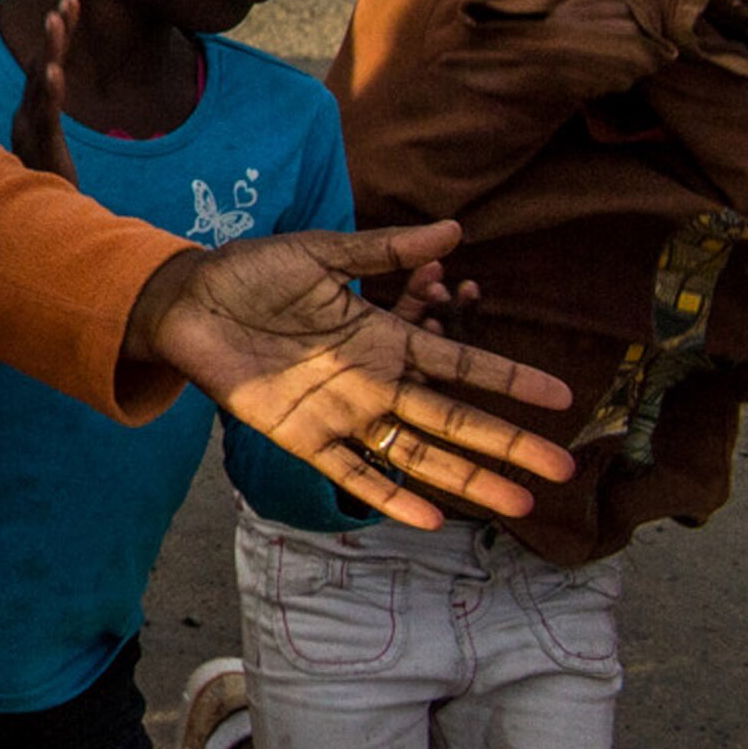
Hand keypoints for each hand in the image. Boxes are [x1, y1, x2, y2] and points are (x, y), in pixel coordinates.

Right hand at [8, 0, 83, 179]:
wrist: (36, 225)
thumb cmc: (45, 187)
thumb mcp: (49, 147)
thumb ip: (47, 121)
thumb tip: (52, 101)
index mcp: (32, 111)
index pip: (46, 64)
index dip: (56, 35)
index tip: (69, 3)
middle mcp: (27, 113)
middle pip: (42, 64)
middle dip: (55, 31)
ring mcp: (31, 127)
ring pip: (40, 81)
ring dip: (49, 49)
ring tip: (56, 19)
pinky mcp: (41, 145)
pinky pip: (45, 114)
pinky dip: (49, 92)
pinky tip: (56, 72)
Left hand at [131, 226, 584, 525]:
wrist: (184, 298)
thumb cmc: (251, 273)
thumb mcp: (319, 254)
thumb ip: (383, 250)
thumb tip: (454, 229)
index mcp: (383, 338)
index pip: (460, 364)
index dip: (508, 379)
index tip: (562, 395)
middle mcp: (373, 382)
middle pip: (453, 419)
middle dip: (507, 442)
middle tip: (563, 467)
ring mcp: (341, 413)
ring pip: (417, 454)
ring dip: (467, 478)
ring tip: (520, 502)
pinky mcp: (301, 435)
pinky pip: (352, 473)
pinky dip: (390, 496)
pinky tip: (431, 519)